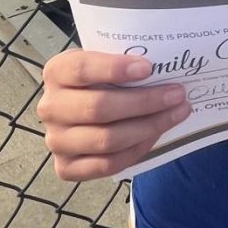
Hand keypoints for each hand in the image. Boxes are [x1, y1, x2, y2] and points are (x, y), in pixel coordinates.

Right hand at [37, 50, 189, 180]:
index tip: (148, 68)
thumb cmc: (102, 78)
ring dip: (148, 127)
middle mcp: (50, 107)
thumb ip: (124, 59)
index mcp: (56, 72)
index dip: (114, 69)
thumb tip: (165, 63)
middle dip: (144, 101)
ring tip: (177, 113)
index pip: (81, 69)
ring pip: (106, 139)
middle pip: (99, 107)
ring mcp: (56, 141)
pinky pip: (107, 164)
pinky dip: (137, 149)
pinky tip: (157, 134)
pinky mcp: (66, 168)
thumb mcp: (105, 59)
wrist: (86, 107)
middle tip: (177, 94)